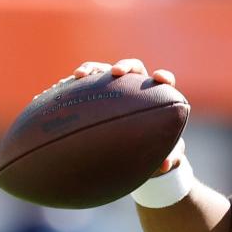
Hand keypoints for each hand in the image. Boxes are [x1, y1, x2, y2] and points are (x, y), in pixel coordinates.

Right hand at [72, 58, 183, 174]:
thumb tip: (165, 165)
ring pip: (103, 70)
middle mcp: (135, 87)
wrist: (132, 151)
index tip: (160, 79)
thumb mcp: (164, 155)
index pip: (164, 81)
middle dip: (125, 66)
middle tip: (116, 73)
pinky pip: (83, 84)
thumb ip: (171, 157)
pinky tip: (60, 87)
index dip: (163, 77)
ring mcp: (113, 88)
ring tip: (79, 75)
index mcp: (156, 97)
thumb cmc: (154, 149)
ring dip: (92, 68)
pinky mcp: (93, 93)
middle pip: (133, 68)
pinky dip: (74, 83)